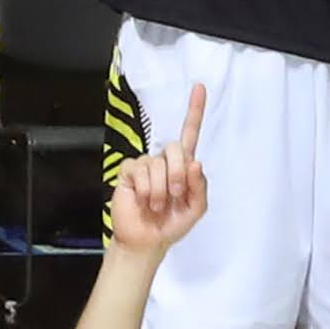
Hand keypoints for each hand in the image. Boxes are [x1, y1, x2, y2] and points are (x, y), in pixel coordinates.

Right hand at [102, 81, 209, 255]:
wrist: (147, 240)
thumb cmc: (171, 223)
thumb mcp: (196, 208)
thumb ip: (200, 186)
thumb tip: (195, 162)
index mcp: (183, 166)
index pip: (190, 133)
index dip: (195, 111)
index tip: (199, 88)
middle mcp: (164, 161)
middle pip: (175, 148)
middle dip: (178, 174)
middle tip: (174, 195)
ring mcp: (145, 165)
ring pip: (157, 164)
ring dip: (160, 190)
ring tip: (156, 205)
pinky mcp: (129, 172)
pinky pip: (140, 171)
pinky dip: (146, 190)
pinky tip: (143, 200)